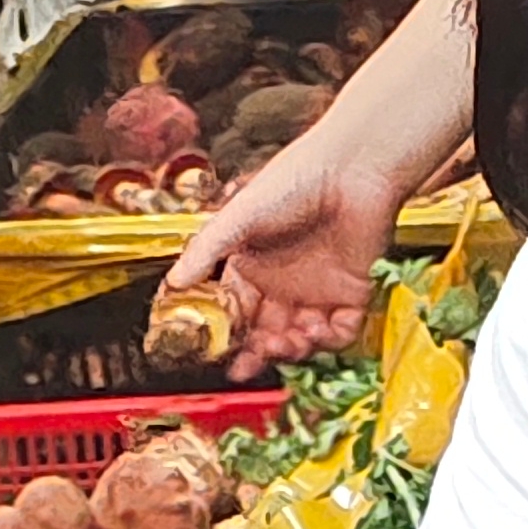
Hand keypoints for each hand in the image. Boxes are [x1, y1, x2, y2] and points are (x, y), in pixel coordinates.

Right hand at [173, 114, 411, 366]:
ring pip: (301, 338)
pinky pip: (341, 332)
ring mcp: (319, 289)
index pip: (236, 312)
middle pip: (267, 333)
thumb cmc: (296, 179)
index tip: (219, 353)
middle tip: (251, 361)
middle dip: (258, 352)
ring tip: (285, 343)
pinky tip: (315, 329)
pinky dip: (328, 339)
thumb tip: (174, 281)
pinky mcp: (353, 292)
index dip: (227, 335)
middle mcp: (284, 281)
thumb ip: (206, 249)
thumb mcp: (240, 215)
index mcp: (254, 265)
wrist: (353, 167)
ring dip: (291, 349)